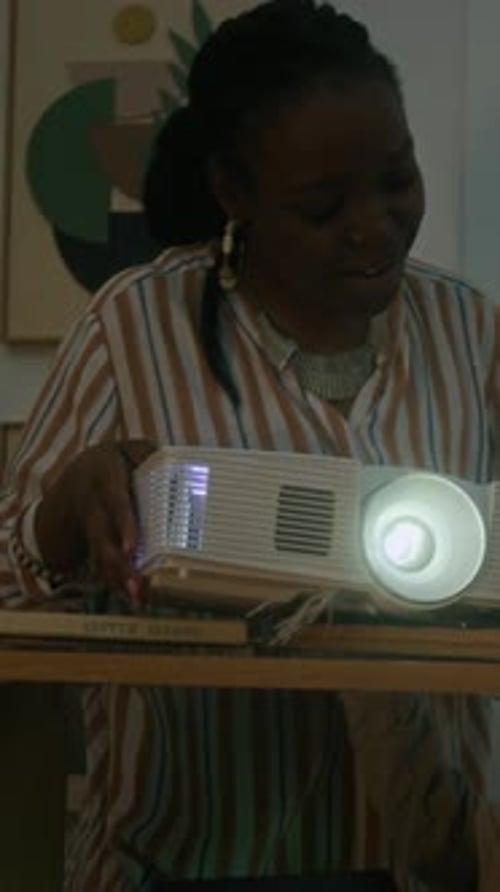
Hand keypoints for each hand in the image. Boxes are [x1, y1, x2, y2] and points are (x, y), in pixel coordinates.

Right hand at [35, 439, 156, 605]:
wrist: (75, 477)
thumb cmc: (114, 462)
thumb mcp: (128, 449)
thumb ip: (150, 456)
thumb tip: (183, 468)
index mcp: (103, 479)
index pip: (115, 503)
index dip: (123, 526)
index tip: (131, 549)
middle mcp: (93, 506)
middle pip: (102, 539)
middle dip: (119, 565)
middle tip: (137, 586)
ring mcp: (92, 528)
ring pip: (101, 556)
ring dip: (119, 579)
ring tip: (139, 598)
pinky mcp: (95, 543)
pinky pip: (102, 564)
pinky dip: (117, 582)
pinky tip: (133, 597)